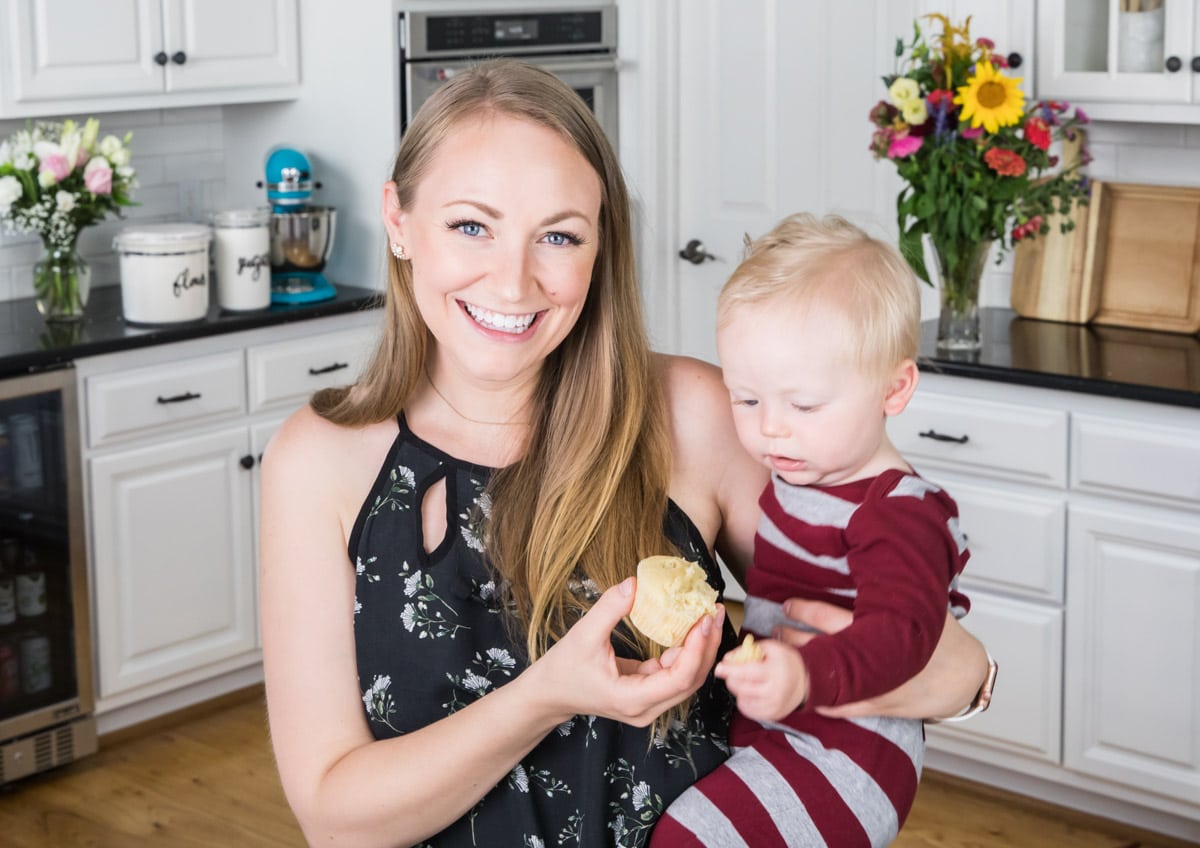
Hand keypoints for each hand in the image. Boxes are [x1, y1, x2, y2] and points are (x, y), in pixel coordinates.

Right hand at [530, 578, 724, 727]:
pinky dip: (686, 652)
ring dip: (700, 649)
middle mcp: (646, 708)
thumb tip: (635, 583)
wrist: (550, 694)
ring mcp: (649, 704)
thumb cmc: (563, 669)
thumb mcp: (583, 635)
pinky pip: (675, 674)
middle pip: (691, 681)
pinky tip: (690, 628)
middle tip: (714, 612)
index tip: (703, 620)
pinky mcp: (648, 694)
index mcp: (632, 699)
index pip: (679, 678)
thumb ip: (610, 609)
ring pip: (687, 679)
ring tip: (708, 617)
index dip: (696, 649)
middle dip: (707, 646)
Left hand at [714, 639, 807, 721]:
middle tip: (733, 672)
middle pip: (741, 687)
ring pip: (742, 699)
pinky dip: (744, 700)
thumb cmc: (785, 662)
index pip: (748, 672)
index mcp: (775, 672)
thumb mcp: (771, 647)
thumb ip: (749, 650)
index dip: (731, 670)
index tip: (718, 668)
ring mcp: (773, 706)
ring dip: (738, 689)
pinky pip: (747, 710)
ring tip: (748, 681)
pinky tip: (751, 692)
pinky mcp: (770, 715)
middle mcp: (774, 691)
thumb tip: (728, 658)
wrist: (804, 682)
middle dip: (731, 678)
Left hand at [773, 600, 988, 719]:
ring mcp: (874, 685)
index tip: (787, 604)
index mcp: (880, 628)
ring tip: (780, 661)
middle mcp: (873, 658)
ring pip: (827, 677)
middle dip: (793, 640)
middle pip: (821, 647)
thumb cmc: (944, 638)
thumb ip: (895, 587)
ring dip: (801, 669)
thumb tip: (880, 552)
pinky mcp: (878, 706)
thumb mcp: (923, 604)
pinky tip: (802, 695)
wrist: (964, 678)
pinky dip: (822, 701)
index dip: (805, 610)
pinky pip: (843, 707)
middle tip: (773, 633)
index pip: (830, 617)